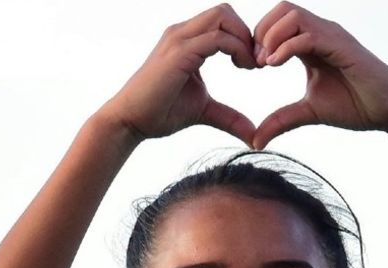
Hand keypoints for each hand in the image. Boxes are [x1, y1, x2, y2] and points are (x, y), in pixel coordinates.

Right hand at [100, 5, 257, 145]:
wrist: (130, 121)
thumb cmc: (160, 112)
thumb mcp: (204, 111)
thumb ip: (229, 117)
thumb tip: (254, 135)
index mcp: (187, 40)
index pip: (223, 20)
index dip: (245, 38)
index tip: (255, 65)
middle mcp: (181, 33)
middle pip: (225, 11)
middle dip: (248, 33)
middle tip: (257, 63)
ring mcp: (178, 40)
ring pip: (222, 16)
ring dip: (245, 38)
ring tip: (251, 66)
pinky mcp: (179, 53)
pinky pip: (217, 38)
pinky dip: (238, 49)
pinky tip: (243, 67)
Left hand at [251, 3, 387, 148]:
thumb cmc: (356, 106)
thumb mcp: (309, 112)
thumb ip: (282, 120)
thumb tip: (256, 140)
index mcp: (311, 43)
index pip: (277, 21)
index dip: (258, 38)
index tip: (251, 66)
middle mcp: (322, 33)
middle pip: (281, 8)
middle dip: (261, 32)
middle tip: (255, 63)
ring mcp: (333, 36)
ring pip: (292, 14)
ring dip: (271, 36)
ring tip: (265, 63)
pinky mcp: (342, 46)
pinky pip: (308, 35)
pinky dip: (286, 46)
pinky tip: (275, 65)